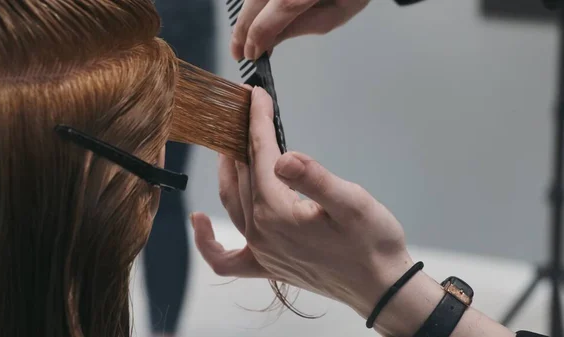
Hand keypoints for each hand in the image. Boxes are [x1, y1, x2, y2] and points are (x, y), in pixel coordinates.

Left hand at [192, 86, 411, 317]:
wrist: (381, 287)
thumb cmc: (372, 244)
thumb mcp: (352, 203)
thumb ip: (315, 179)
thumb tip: (285, 158)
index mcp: (277, 212)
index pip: (260, 156)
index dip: (258, 122)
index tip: (256, 96)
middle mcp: (261, 232)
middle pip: (243, 175)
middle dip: (242, 138)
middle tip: (245, 111)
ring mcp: (261, 250)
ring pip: (232, 202)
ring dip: (228, 171)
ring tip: (230, 145)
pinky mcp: (267, 265)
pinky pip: (225, 258)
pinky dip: (208, 241)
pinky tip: (199, 222)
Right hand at [230, 0, 371, 59]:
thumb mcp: (333, 15)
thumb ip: (297, 29)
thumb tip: (269, 42)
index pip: (267, 21)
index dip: (255, 41)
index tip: (251, 55)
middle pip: (252, 4)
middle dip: (241, 30)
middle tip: (237, 51)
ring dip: (245, 16)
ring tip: (242, 37)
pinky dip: (254, 5)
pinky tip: (253, 17)